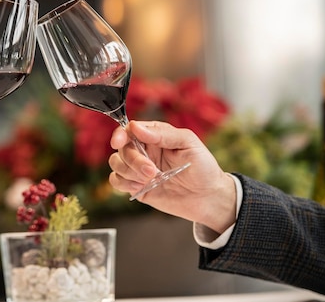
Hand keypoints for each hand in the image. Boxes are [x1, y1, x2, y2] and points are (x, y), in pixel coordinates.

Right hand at [108, 120, 235, 233]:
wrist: (208, 198)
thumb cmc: (203, 167)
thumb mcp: (188, 143)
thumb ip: (162, 134)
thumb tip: (135, 127)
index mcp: (154, 136)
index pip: (129, 130)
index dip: (120, 135)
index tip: (119, 142)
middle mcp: (143, 150)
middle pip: (121, 149)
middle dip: (133, 160)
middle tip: (152, 171)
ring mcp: (138, 169)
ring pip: (115, 164)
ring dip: (128, 172)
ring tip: (150, 180)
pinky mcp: (136, 186)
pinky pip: (116, 181)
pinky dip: (124, 183)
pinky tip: (141, 186)